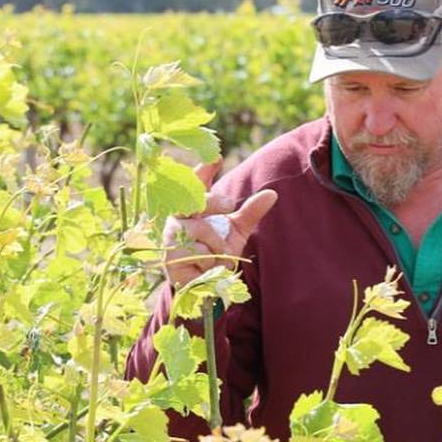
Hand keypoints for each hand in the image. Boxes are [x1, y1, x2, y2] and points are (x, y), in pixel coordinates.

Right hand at [162, 160, 277, 287]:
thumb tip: (272, 194)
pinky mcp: (169, 255)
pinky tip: (204, 268)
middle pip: (197, 200)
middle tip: (231, 206)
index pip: (195, 183)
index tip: (217, 157)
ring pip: (201, 231)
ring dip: (218, 246)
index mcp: (193, 207)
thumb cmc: (217, 253)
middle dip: (216, 203)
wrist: (205, 285)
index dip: (204, 169)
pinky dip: (209, 262)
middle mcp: (178, 217)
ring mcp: (170, 235)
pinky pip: (197, 252)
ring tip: (219, 256)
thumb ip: (250, 212)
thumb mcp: (237, 231)